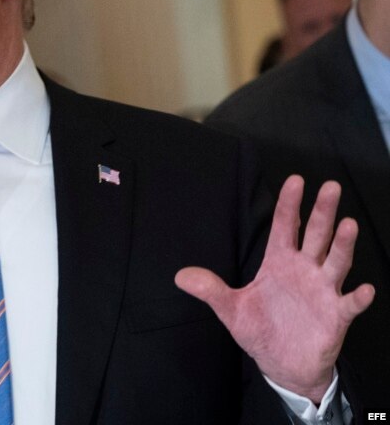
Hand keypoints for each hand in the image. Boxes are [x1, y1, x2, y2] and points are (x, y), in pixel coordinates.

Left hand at [175, 175, 374, 401]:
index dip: (289, 204)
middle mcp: (305, 270)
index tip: (295, 180)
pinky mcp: (336, 315)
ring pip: (336, 262)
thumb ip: (210, 290)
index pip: (285, 227)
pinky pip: (350, 304)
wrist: (282, 364)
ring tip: (348, 224)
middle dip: (322, 212)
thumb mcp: (231, 309)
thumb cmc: (260, 330)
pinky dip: (358, 298)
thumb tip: (179, 276)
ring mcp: (323, 291)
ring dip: (342, 245)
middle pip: (316, 235)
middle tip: (330, 186)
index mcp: (279, 263)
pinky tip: (366, 290)